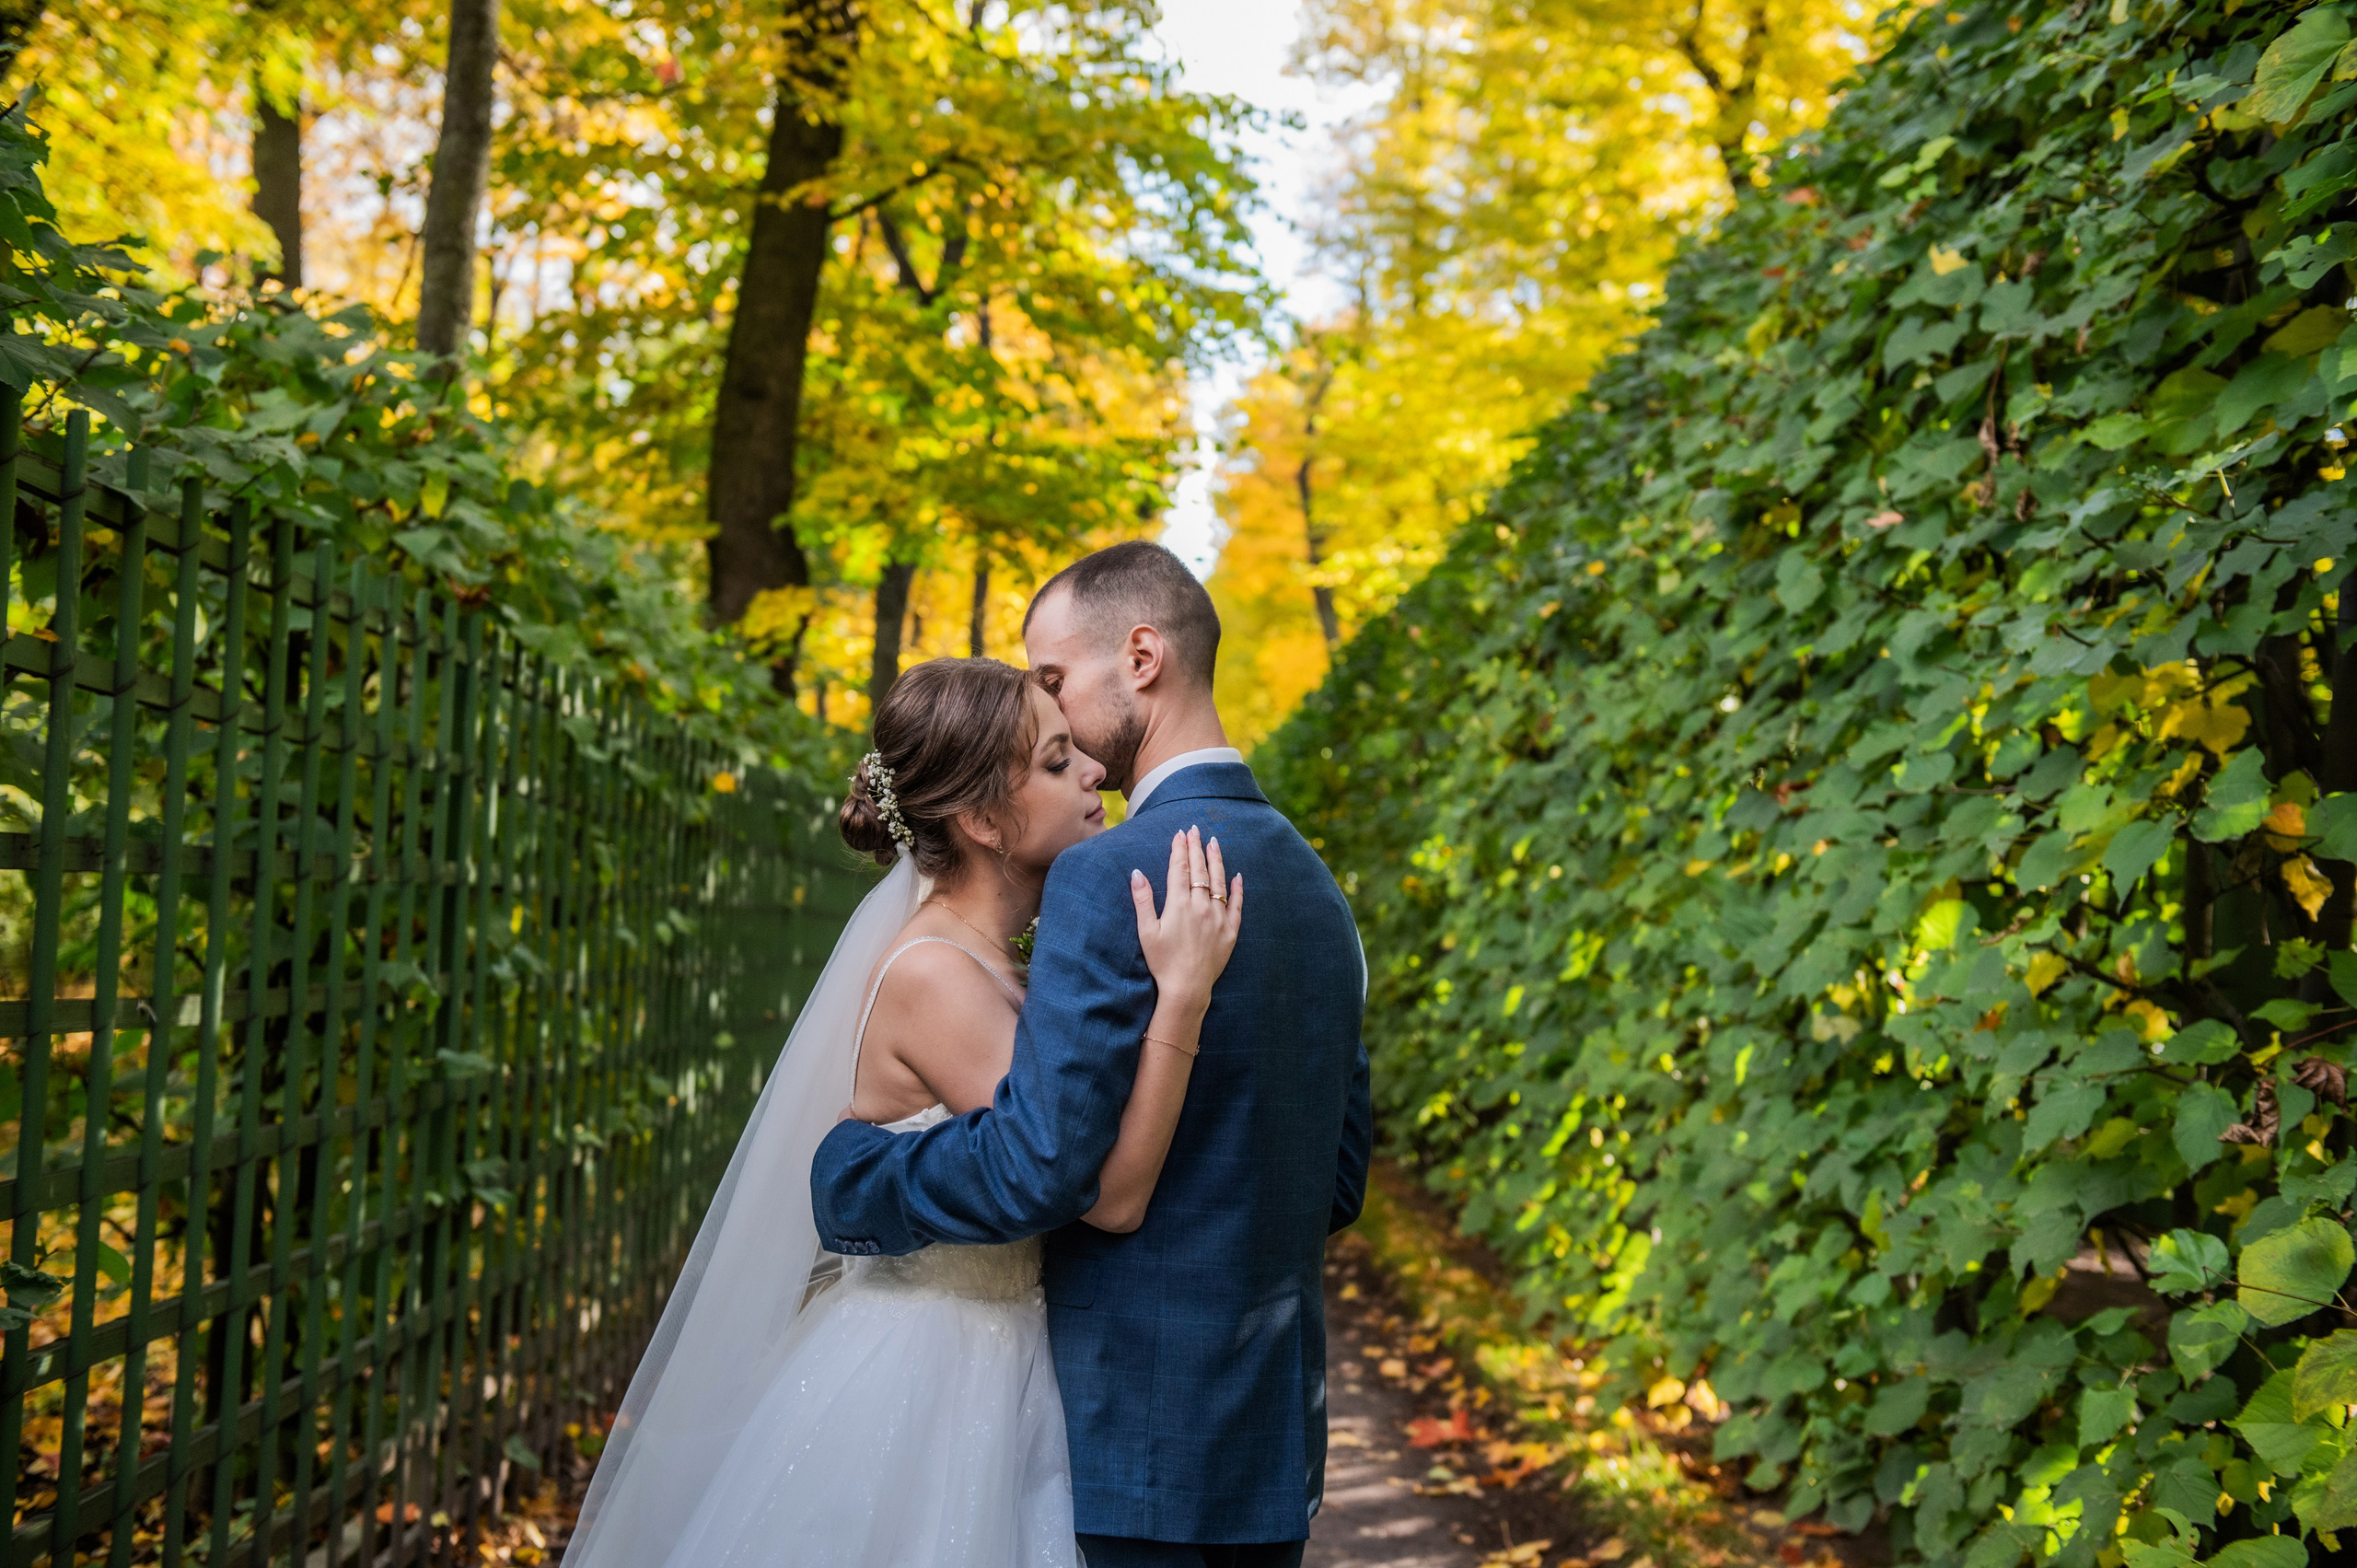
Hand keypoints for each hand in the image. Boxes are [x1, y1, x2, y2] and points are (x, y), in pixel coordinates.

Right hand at [1130, 826, 1242, 1015]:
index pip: (1180, 869)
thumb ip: (1143, 900)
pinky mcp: (1230, 931)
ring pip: (1219, 882)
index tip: (1179, 834)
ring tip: (1214, 843)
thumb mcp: (1147, 931)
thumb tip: (1137, 872)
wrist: (1187, 988)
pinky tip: (1238, 876)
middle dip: (1196, 848)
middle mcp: (1201, 907)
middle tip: (1195, 830)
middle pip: (1199, 870)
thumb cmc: (1162, 961)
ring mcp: (1218, 918)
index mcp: (1179, 905)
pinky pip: (1237, 905)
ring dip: (1216, 861)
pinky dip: (1238, 889)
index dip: (1179, 849)